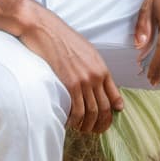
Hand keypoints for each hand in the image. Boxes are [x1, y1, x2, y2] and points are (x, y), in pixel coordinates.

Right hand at [18, 8, 123, 133]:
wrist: (45, 29)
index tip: (109, 120)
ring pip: (93, 112)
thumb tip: (98, 79)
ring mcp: (85, 80)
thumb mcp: (85, 50)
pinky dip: (76, 121)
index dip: (113, 112)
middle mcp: (97, 75)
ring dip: (88, 125)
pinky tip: (70, 123)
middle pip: (105, 108)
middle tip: (95, 131)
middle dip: (102, 124)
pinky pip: (78, 110)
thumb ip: (94, 66)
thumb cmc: (62, 38)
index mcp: (102, 67)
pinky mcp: (71, 83)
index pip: (114, 96)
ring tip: (81, 129)